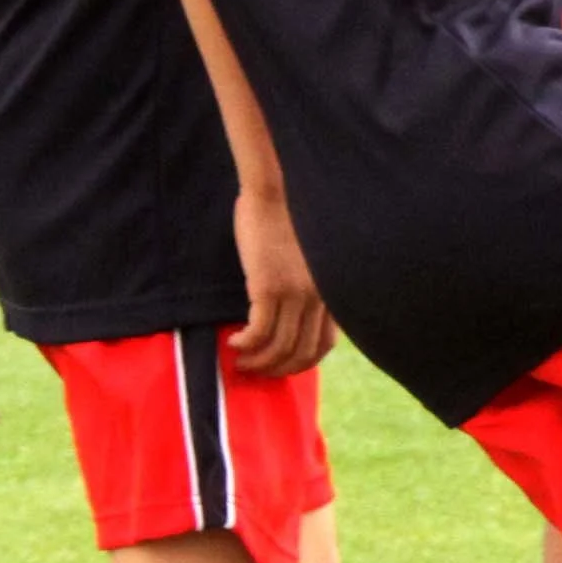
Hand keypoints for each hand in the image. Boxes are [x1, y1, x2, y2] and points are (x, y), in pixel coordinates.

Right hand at [230, 185, 335, 377]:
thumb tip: (289, 315)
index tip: (280, 365)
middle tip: (254, 370)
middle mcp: (317, 297)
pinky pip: (258, 331)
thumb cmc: (286, 219)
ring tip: (238, 360)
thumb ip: (307, 286)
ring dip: (257, 362)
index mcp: (328, 292)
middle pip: (301, 353)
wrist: (274, 192)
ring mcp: (294, 294)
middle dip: (276, 370)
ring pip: (278, 347)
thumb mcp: (307, 259)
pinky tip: (232, 341)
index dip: (302, 363)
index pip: (324, 345)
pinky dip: (245, 343)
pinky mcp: (269, 287)